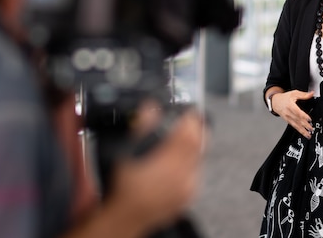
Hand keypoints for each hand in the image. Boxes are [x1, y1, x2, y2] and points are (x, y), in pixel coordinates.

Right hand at [107, 109, 205, 233]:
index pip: (189, 133)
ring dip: (195, 145)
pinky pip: (196, 173)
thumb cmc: (123, 186)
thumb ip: (142, 127)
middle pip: (198, 144)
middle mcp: (183, 176)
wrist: (125, 216)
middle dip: (196, 128)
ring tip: (185, 137)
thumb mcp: (125, 151)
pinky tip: (180, 160)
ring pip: (199, 159)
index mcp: (169, 163)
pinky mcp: (188, 197)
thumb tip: (151, 107)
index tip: (190, 109)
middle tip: (191, 119)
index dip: (192, 118)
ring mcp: (187, 188)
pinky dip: (192, 162)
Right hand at [271, 90, 313, 138]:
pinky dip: (299, 130)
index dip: (303, 116)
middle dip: (305, 125)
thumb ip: (303, 94)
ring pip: (295, 125)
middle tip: (311, 129)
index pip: (297, 112)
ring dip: (302, 130)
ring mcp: (287, 118)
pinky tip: (303, 133)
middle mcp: (288, 112)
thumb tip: (311, 93)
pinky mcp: (287, 121)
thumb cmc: (284, 98)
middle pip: (297, 120)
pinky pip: (294, 126)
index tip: (309, 119)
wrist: (275, 102)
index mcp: (290, 105)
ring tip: (308, 135)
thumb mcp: (294, 93)